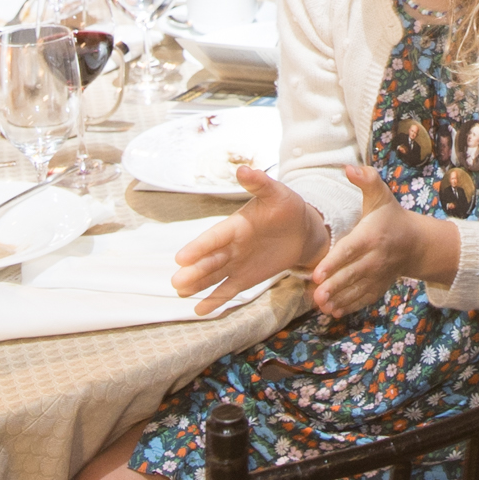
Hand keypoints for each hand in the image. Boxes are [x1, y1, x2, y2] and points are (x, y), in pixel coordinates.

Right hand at [174, 163, 331, 314]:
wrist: (302, 230)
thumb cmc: (287, 207)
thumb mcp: (277, 194)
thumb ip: (260, 184)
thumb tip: (243, 169)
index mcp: (235, 225)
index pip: (214, 237)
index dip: (198, 247)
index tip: (181, 258)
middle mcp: (230, 246)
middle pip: (209, 260)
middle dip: (194, 271)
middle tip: (176, 282)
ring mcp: (236, 263)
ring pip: (213, 276)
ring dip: (198, 285)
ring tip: (181, 293)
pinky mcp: (245, 278)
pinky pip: (228, 290)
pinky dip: (215, 300)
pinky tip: (199, 310)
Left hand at [312, 163, 447, 314]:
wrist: (415, 243)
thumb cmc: (390, 217)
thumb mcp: (380, 195)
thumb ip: (366, 180)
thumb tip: (349, 168)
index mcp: (371, 236)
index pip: (350, 251)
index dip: (334, 263)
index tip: (317, 273)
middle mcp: (375, 258)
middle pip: (352, 274)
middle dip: (334, 286)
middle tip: (316, 295)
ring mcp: (378, 275)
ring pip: (356, 290)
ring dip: (339, 299)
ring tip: (321, 306)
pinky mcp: (379, 287)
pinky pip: (364, 299)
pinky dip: (350, 306)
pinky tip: (334, 312)